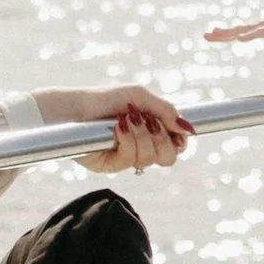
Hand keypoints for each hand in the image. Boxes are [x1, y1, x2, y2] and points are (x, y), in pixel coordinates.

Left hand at [65, 86, 192, 170]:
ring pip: (150, 159)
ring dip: (141, 135)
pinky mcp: (112, 166)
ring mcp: (127, 157)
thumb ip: (166, 111)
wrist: (75, 108)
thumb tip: (188, 129)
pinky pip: (130, 160)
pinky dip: (127, 140)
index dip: (180, 140)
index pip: (176, 145)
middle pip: (169, 158)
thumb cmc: (105, 99)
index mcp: (151, 130)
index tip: (176, 131)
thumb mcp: (139, 97)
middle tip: (149, 122)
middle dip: (161, 138)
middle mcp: (142, 146)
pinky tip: (117, 128)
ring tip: (127, 119)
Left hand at [205, 0, 263, 44]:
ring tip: (214, 34)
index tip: (217, 33)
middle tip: (205, 35)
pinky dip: (254, 35)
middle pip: (247, 28)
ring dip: (233, 32)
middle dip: (226, 32)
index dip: (235, 32)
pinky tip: (241, 39)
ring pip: (253, 28)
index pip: (253, 29)